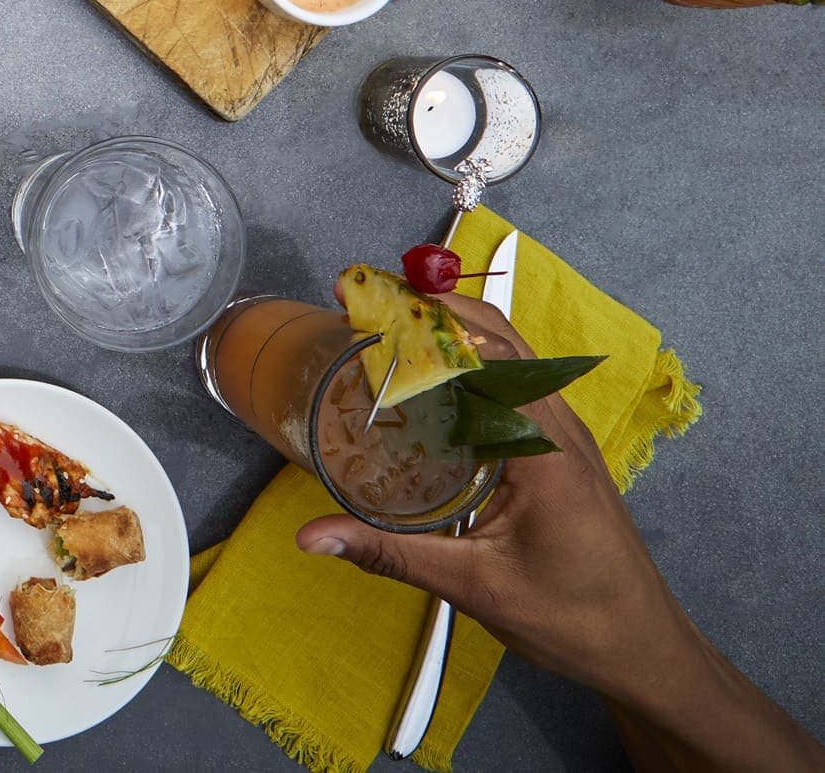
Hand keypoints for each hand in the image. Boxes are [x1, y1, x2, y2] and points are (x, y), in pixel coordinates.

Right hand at [294, 297, 688, 702]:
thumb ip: (389, 555)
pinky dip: (471, 367)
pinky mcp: (562, 452)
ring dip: (453, 334)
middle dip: (431, 312)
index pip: (485, 355)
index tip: (364, 308)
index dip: (423, 322)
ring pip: (511, 357)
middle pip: (499, 338)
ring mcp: (566, 437)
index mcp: (546, 449)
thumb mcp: (475, 587)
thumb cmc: (575, 619)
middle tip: (363, 309)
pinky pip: (516, 387)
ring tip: (387, 334)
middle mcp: (561, 428)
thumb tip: (312, 537)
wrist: (646, 651)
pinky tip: (431, 387)